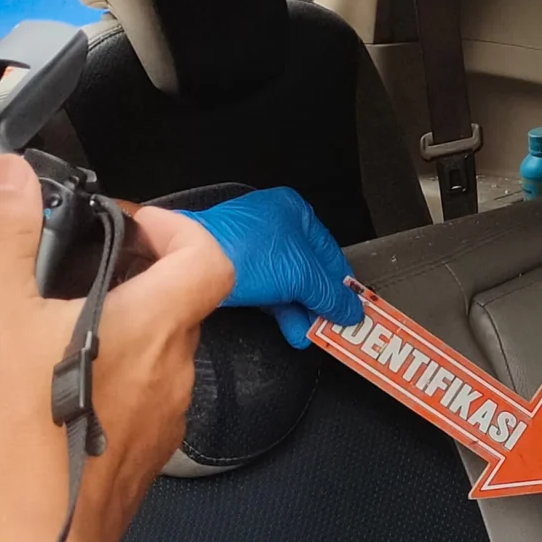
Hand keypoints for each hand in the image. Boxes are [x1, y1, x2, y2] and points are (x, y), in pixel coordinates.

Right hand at [0, 157, 231, 541]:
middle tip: (69, 277)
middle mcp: (173, 372)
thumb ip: (6, 238)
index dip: (178, 226)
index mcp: (154, 324)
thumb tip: (14, 178)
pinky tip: (44, 398)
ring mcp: (160, 422)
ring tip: (44, 337)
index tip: (133, 223)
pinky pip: (132, 407)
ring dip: (112, 337)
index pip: (208, 253)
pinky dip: (102, 389)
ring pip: (153, 358)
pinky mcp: (136, 462)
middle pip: (177, 304)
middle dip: (130, 281)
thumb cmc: (14, 442)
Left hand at [188, 186, 365, 344]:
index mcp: (293, 209)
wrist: (191, 261)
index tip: (349, 305)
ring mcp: (250, 242)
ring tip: (308, 332)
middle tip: (329, 323)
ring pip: (285, 281)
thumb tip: (349, 309)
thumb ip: (330, 295)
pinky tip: (288, 326)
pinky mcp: (231, 263)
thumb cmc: (242, 252)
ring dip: (299, 310)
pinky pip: (265, 287)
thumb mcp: (301, 276)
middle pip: (307, 268)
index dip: (341, 282)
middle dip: (318, 302)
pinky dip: (278, 308)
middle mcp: (271, 221)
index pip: (329, 250)